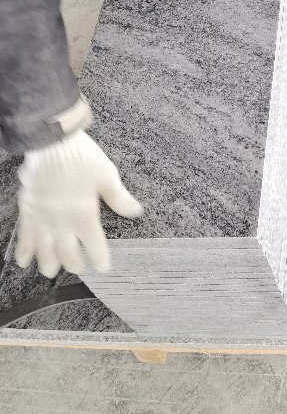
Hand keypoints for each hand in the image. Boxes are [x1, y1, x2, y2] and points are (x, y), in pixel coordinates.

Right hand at [15, 131, 142, 276]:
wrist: (50, 142)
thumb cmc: (81, 156)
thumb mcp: (106, 175)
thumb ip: (119, 198)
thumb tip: (136, 212)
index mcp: (85, 216)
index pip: (95, 248)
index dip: (99, 261)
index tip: (103, 267)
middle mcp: (63, 223)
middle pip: (68, 255)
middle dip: (74, 265)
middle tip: (78, 267)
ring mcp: (43, 219)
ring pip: (44, 252)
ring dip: (48, 264)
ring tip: (50, 271)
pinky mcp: (28, 211)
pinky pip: (24, 237)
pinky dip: (24, 251)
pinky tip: (23, 261)